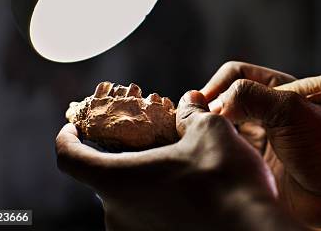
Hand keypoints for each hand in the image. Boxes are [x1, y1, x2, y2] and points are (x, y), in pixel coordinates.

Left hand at [56, 91, 302, 230]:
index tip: (72, 129)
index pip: (69, 158)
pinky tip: (189, 192)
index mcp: (118, 180)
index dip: (66, 139)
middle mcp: (117, 215)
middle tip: (148, 141)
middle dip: (122, 157)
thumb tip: (188, 103)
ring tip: (176, 166)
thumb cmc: (226, 180)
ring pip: (128, 201)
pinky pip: (147, 219)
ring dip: (143, 181)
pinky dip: (158, 202)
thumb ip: (191, 114)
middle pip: (104, 179)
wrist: (254, 230)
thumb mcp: (209, 130)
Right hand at [202, 62, 320, 229]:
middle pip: (225, 97)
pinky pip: (226, 147)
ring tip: (204, 139)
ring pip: (222, 123)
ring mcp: (259, 135)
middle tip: (202, 125)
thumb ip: (252, 97)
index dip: (219, 85)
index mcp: (279, 88)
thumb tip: (215, 104)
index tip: (207, 106)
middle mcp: (266, 109)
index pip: (237, 74)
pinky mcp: (253, 160)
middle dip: (210, 107)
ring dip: (210, 127)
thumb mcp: (291, 111)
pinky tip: (213, 155)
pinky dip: (215, 147)